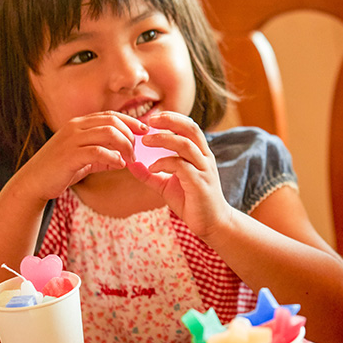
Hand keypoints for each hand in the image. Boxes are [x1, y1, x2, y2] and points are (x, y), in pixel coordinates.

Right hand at [13, 112, 146, 201]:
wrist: (34, 182)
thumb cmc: (60, 170)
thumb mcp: (85, 159)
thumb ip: (103, 155)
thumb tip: (124, 158)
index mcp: (79, 124)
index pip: (111, 115)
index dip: (131, 121)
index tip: (144, 130)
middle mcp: (75, 127)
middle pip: (113, 121)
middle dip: (131, 134)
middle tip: (137, 151)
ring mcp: (72, 139)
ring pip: (108, 133)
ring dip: (125, 146)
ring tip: (130, 159)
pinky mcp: (70, 155)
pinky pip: (98, 151)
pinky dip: (113, 157)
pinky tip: (119, 165)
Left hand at [126, 111, 231, 237]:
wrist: (211, 224)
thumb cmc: (191, 202)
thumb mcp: (167, 185)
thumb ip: (151, 175)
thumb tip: (131, 165)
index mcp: (199, 154)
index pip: (189, 126)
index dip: (172, 118)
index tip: (152, 118)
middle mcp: (204, 158)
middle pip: (191, 129)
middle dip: (170, 121)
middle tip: (149, 121)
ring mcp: (203, 170)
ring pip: (186, 145)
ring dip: (163, 140)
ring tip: (145, 142)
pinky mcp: (200, 184)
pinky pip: (182, 166)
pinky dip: (164, 163)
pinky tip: (152, 167)